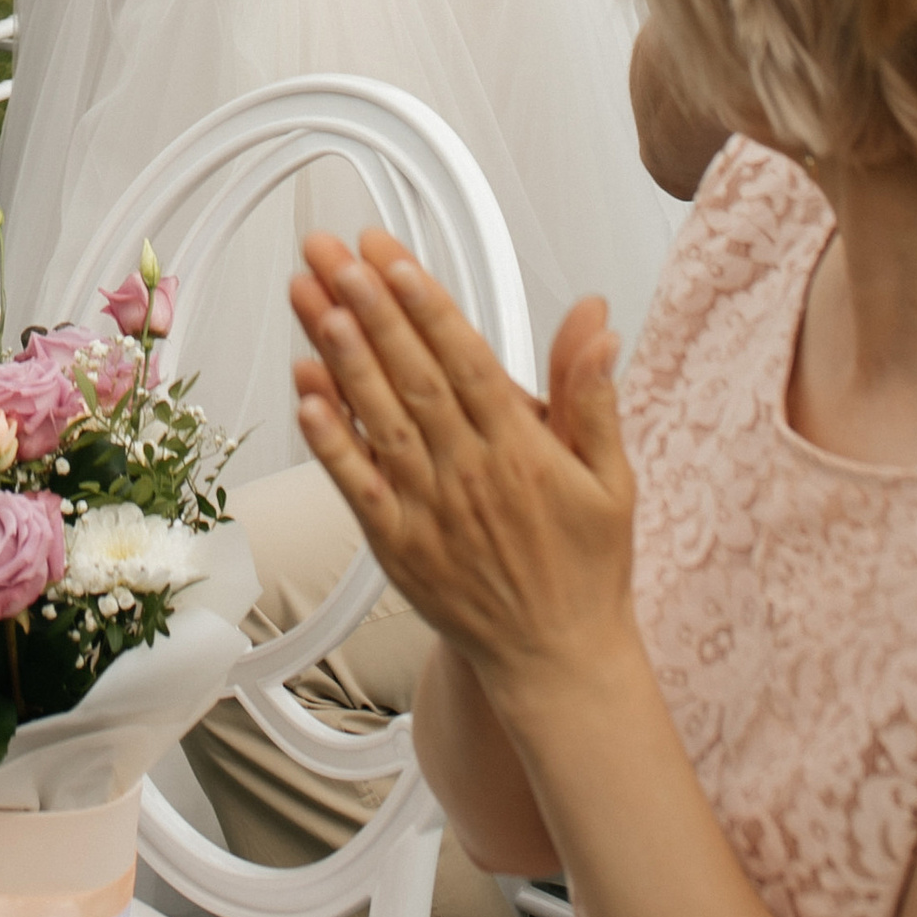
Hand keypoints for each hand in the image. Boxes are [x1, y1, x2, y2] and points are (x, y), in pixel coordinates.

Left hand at [290, 227, 632, 705]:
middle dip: (370, 309)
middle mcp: (470, 473)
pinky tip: (304, 394)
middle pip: (413, 377)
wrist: (558, 661)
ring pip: (379, 420)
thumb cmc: (586, 566)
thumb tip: (596, 319)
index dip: (426, 306)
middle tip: (335, 256)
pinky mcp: (397, 546)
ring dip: (342, 358)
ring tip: (312, 300)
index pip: (465, 361)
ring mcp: (429, 510)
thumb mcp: (612, 477)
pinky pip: (356, 486)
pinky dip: (329, 441)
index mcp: (522, 450)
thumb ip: (594, 394)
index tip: (392, 259)